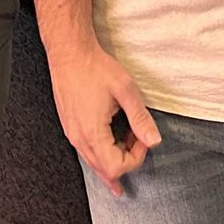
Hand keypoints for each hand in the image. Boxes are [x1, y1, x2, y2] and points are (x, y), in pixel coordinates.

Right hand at [46, 36, 161, 195]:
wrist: (69, 53)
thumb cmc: (94, 68)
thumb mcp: (125, 90)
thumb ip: (140, 118)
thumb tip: (154, 141)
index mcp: (93, 132)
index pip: (116, 167)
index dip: (135, 158)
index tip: (142, 137)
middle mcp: (79, 138)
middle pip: (105, 170)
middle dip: (126, 160)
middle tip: (136, 139)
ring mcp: (72, 134)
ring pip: (94, 164)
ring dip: (113, 158)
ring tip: (127, 142)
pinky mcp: (69, 127)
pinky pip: (86, 152)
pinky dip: (101, 154)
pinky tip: (109, 144)